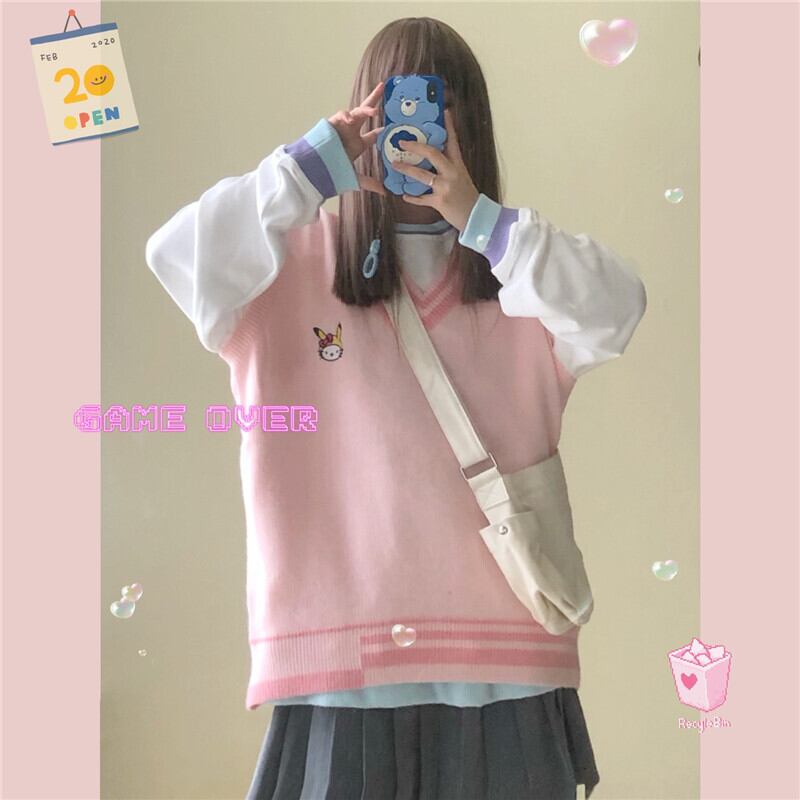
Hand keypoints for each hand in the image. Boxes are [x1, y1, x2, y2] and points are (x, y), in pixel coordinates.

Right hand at [328, 82, 385, 195]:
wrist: (314, 171)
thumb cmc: (331, 173)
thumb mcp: (353, 178)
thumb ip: (369, 183)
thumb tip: (384, 192)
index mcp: (357, 144)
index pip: (373, 135)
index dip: (382, 131)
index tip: (389, 127)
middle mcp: (351, 132)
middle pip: (364, 112)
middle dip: (373, 100)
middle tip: (383, 87)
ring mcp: (341, 127)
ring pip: (355, 112)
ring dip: (364, 109)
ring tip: (373, 111)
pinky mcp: (331, 124)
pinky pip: (339, 115)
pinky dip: (345, 115)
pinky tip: (349, 118)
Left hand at [391, 109, 479, 231]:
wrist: (476, 216)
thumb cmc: (467, 196)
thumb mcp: (461, 177)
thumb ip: (448, 167)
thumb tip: (433, 158)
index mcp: (458, 164)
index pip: (453, 141)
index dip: (448, 126)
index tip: (444, 112)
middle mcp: (452, 173)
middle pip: (433, 153)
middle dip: (416, 147)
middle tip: (402, 143)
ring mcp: (445, 187)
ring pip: (422, 175)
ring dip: (407, 170)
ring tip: (395, 165)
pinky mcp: (440, 202)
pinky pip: (422, 199)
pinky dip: (412, 198)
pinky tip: (404, 195)